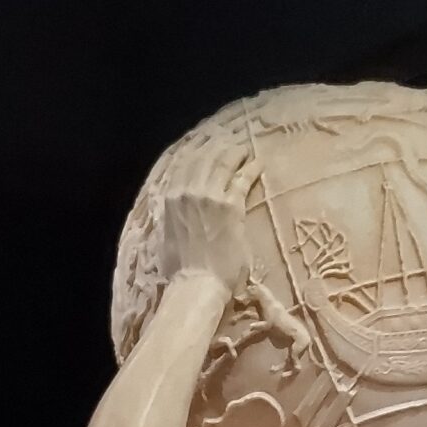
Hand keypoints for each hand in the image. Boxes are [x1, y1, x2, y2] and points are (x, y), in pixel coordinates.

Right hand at [159, 144, 251, 297]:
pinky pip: (242, 179)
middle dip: (217, 146)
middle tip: (229, 142)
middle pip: (204, 158)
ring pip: (223, 163)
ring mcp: (210, 196)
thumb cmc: (181, 271)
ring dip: (234, 153)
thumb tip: (173, 214)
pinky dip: (251, 168)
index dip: (196, 150)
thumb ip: (172, 218)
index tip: (205, 143)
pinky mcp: (230, 206)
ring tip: (244, 149)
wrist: (197, 284)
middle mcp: (188, 191)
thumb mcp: (168, 237)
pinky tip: (258, 163)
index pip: (183, 164)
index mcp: (170, 199)